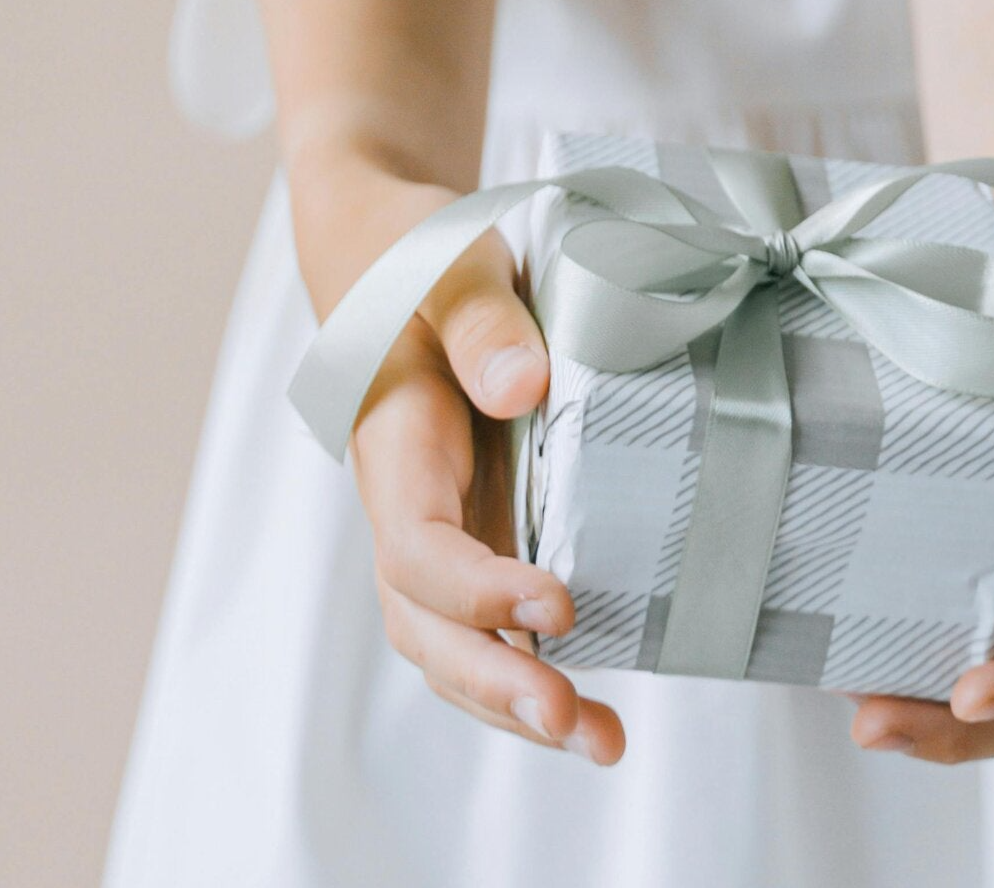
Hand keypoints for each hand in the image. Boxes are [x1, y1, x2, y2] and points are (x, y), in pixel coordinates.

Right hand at [347, 220, 624, 764]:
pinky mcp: (485, 525)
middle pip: (428, 625)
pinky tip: (597, 707)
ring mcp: (445, 525)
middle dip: (495, 683)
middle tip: (571, 719)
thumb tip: (523, 390)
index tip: (554, 604)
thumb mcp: (445, 259)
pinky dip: (532, 667)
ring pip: (456, 642)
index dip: (478, 589)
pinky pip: (494, 617)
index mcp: (393, 446)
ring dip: (517, 700)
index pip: (419, 548)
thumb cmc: (418, 252)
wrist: (391, 251)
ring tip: (602, 741)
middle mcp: (410, 506)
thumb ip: (479, 317)